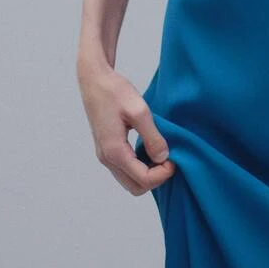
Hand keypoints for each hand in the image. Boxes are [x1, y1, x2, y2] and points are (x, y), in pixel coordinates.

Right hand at [77, 61, 175, 196]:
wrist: (94, 80)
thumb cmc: (115, 91)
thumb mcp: (139, 111)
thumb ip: (152, 137)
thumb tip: (163, 158)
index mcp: (114, 151)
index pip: (144, 180)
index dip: (164, 174)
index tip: (174, 158)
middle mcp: (107, 158)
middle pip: (136, 187)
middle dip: (156, 178)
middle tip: (169, 159)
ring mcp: (105, 155)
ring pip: (130, 181)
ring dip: (148, 174)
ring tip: (160, 153)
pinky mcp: (106, 150)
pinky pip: (125, 170)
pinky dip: (140, 167)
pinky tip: (149, 150)